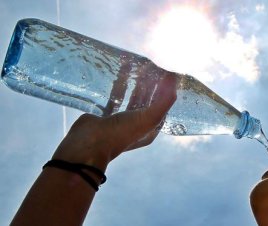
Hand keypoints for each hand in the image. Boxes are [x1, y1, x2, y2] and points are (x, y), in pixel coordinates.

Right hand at [52, 74, 176, 170]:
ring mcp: (120, 121)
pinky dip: (117, 86)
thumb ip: (164, 101)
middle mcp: (136, 125)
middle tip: (149, 67)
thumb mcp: (149, 118)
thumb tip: (175, 80)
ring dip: (134, 83)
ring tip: (135, 66)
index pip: (161, 107)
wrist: (89, 143)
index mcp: (149, 129)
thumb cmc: (122, 133)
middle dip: (150, 85)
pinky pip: (114, 97)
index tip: (164, 74)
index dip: (164, 91)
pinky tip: (118, 73)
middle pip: (146, 101)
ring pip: (130, 98)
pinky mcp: (105, 115)